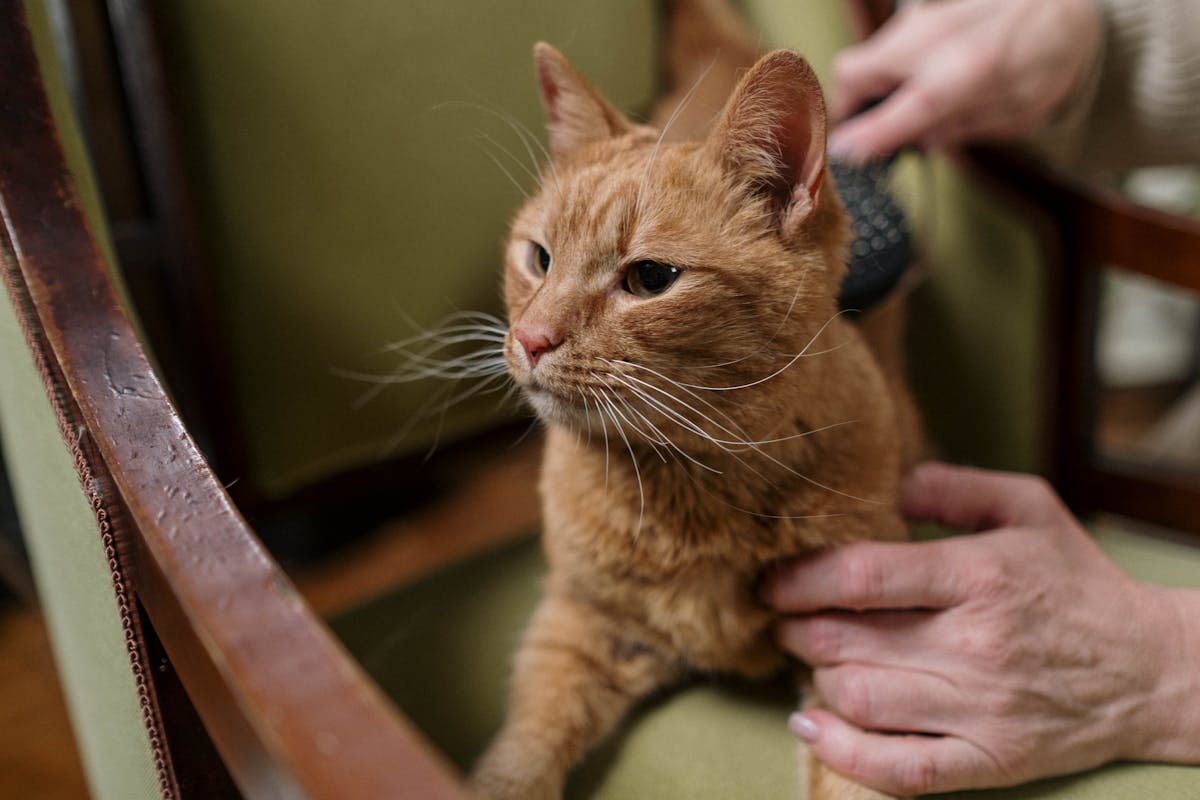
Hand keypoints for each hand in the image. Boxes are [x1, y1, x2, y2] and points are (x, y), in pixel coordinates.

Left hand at [763, 462, 1199, 795]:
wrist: (1151, 669)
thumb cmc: (1074, 580)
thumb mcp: (1028, 507)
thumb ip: (951, 486)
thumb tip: (883, 486)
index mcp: (981, 575)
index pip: (862, 576)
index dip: (799, 577)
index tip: (773, 579)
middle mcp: (977, 645)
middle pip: (846, 638)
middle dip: (795, 625)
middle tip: (785, 616)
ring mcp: (982, 710)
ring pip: (859, 697)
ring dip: (813, 674)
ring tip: (810, 654)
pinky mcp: (989, 761)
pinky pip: (898, 770)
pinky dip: (842, 752)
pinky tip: (810, 724)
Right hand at [829, 0, 1102, 161]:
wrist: (1060, 4)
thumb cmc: (1045, 59)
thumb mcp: (1017, 113)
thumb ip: (963, 129)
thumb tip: (919, 140)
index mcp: (969, 70)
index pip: (905, 108)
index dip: (869, 135)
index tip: (844, 155)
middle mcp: (934, 39)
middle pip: (854, 73)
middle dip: (848, 108)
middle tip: (868, 132)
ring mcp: (920, 19)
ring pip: (864, 57)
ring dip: (868, 90)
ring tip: (897, 110)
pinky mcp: (917, 13)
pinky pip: (882, 48)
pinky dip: (884, 72)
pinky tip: (911, 85)